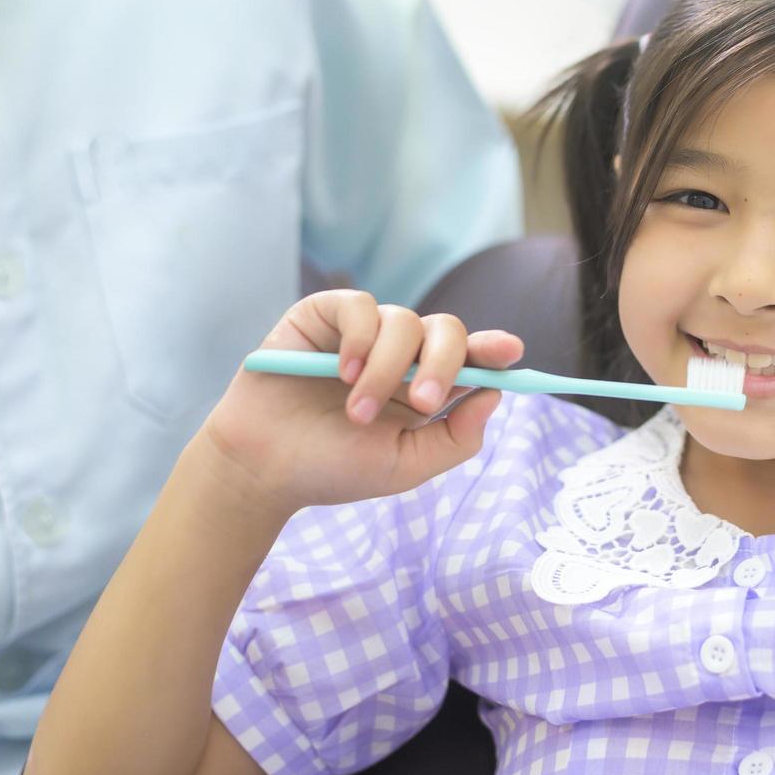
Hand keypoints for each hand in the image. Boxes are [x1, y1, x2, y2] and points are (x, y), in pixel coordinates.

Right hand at [199, 289, 521, 515]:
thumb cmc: (333, 468)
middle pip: (447, 330)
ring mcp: (364, 332)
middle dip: (444, 364)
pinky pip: (360, 306)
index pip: (472, 358)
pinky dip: (359, 337)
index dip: (494, 349)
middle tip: (421, 404)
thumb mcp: (406, 466)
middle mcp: (401, 354)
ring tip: (356, 410)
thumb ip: (456, 438)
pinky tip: (341, 371)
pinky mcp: (324, 315)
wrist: (264, 468)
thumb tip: (495, 395)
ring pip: (404, 321)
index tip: (511, 353)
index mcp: (426, 386)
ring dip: (386, 369)